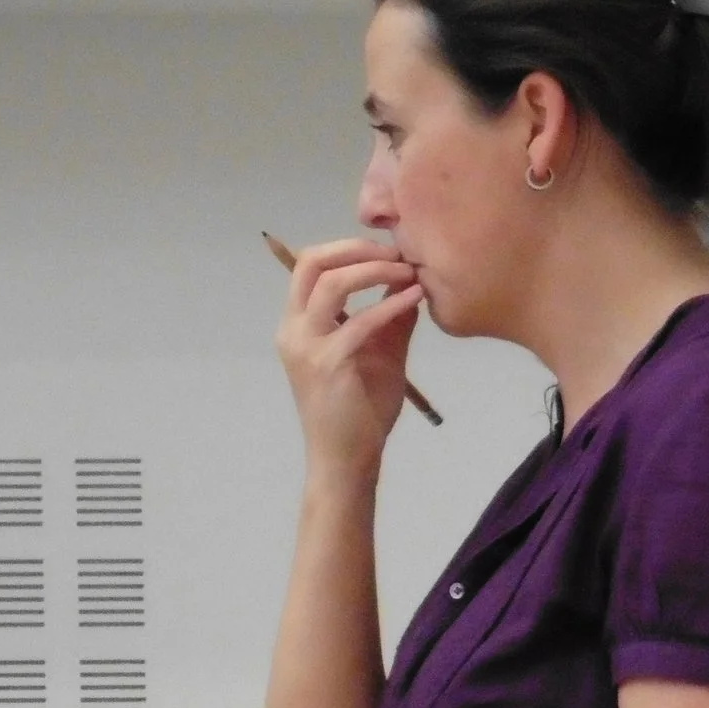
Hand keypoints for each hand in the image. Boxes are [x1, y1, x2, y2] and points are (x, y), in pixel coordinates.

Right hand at [274, 238, 424, 476]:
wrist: (347, 459)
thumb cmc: (360, 411)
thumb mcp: (379, 353)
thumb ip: (390, 317)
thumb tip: (411, 280)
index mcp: (298, 324)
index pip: (310, 266)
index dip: (348, 248)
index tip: (389, 250)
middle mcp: (293, 330)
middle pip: (312, 264)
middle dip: (356, 248)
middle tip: (396, 252)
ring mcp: (306, 347)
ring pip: (330, 284)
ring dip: (373, 269)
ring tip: (407, 270)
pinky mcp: (326, 365)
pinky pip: (359, 322)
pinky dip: (389, 304)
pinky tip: (415, 298)